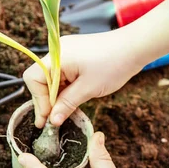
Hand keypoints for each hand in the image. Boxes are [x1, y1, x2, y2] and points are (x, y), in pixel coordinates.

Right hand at [24, 29, 141, 127]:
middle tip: (53, 121)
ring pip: (51, 78)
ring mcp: (65, 52)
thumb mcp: (88, 89)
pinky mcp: (74, 54)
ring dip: (56, 95)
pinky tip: (71, 99)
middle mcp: (57, 51)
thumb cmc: (113, 65)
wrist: (135, 46)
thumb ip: (67, 104)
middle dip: (46, 100)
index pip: (33, 78)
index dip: (39, 100)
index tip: (48, 119)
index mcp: (57, 57)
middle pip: (40, 79)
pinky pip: (61, 73)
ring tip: (64, 112)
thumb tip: (52, 121)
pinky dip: (64, 87)